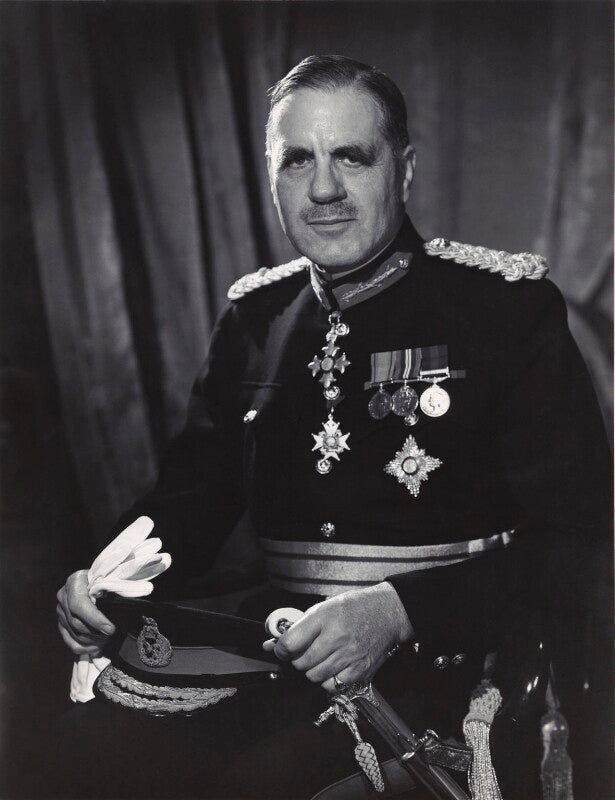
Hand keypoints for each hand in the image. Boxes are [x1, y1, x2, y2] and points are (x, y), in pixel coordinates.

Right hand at [56, 570, 115, 655]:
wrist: (97, 582)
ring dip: (92, 641)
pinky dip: (85, 648)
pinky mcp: (61, 623)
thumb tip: (122, 608)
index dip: (95, 619)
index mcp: (75, 582)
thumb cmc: (106, 581)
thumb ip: (112, 593)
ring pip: (74, 634)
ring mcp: (60, 611)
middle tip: (112, 635)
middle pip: (76, 622)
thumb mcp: (109, 582)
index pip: (79, 604)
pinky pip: (70, 642)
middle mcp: (63, 596)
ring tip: (107, 640)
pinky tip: (97, 647)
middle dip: (96, 633)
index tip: (110, 629)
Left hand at [263, 582, 412, 690]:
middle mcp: (337, 637)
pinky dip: (328, 679)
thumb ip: (298, 626)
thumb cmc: (354, 608)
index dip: (281, 649)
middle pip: (301, 663)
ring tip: (321, 658)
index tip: (282, 649)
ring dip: (312, 670)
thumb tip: (271, 644)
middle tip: (305, 652)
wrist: (388, 613)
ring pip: (314, 676)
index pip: (290, 642)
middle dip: (297, 660)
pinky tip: (334, 666)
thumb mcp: (324, 608)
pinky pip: (332, 685)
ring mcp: (349, 655)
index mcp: (325, 617)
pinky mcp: (360, 670)